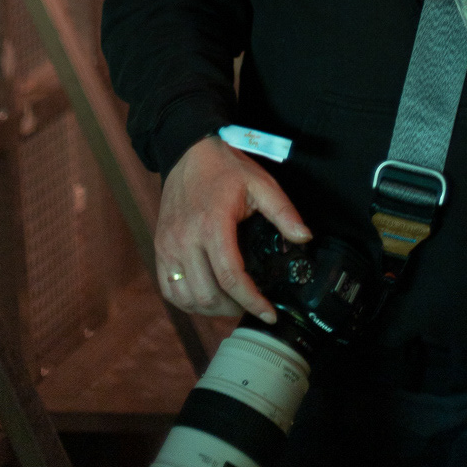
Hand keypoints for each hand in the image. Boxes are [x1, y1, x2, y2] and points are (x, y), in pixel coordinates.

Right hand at [156, 135, 310, 320]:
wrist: (189, 152)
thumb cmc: (226, 168)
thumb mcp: (261, 183)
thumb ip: (283, 212)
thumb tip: (306, 238)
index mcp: (213, 225)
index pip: (231, 278)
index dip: (252, 302)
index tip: (269, 313)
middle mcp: (185, 240)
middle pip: (208, 295)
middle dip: (234, 308)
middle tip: (252, 304)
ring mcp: (168, 246)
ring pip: (187, 298)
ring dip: (210, 309)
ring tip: (232, 302)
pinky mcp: (160, 248)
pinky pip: (168, 289)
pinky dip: (187, 301)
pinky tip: (206, 296)